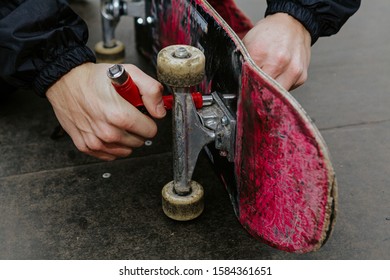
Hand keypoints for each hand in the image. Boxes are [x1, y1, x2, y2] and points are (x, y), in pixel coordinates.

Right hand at [46, 62, 165, 160]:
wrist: (66, 81)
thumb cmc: (95, 78)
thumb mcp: (130, 73)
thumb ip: (151, 91)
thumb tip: (160, 112)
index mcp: (120, 115)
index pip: (150, 131)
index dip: (148, 120)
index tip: (140, 112)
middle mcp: (107, 132)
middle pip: (139, 141)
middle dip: (137, 129)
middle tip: (126, 114)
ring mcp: (95, 141)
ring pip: (126, 151)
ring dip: (125, 138)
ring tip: (115, 121)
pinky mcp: (85, 146)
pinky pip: (110, 155)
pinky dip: (112, 145)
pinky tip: (107, 129)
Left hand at [242, 13, 310, 90]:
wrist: (293, 23)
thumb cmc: (269, 33)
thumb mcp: (248, 42)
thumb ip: (242, 62)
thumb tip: (237, 81)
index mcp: (260, 54)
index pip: (247, 82)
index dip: (244, 88)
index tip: (243, 90)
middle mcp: (278, 63)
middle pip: (262, 91)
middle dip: (257, 91)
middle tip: (254, 88)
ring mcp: (292, 71)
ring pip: (276, 95)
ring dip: (270, 91)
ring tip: (267, 81)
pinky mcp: (301, 76)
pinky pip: (287, 90)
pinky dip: (281, 86)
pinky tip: (279, 75)